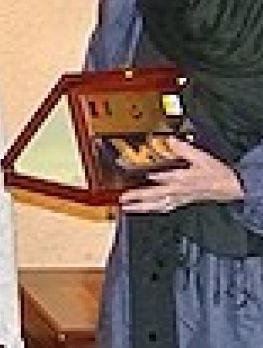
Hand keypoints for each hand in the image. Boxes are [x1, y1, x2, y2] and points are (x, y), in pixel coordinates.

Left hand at [119, 138, 244, 213]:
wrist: (229, 187)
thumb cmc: (216, 173)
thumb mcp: (201, 157)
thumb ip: (184, 149)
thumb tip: (171, 140)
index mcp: (181, 178)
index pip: (162, 178)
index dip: (148, 178)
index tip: (135, 175)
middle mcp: (177, 190)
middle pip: (154, 195)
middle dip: (137, 198)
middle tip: (123, 199)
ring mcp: (179, 198)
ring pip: (157, 205)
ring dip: (142, 207)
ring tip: (128, 208)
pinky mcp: (182, 202)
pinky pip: (165, 207)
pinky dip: (153, 209)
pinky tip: (146, 210)